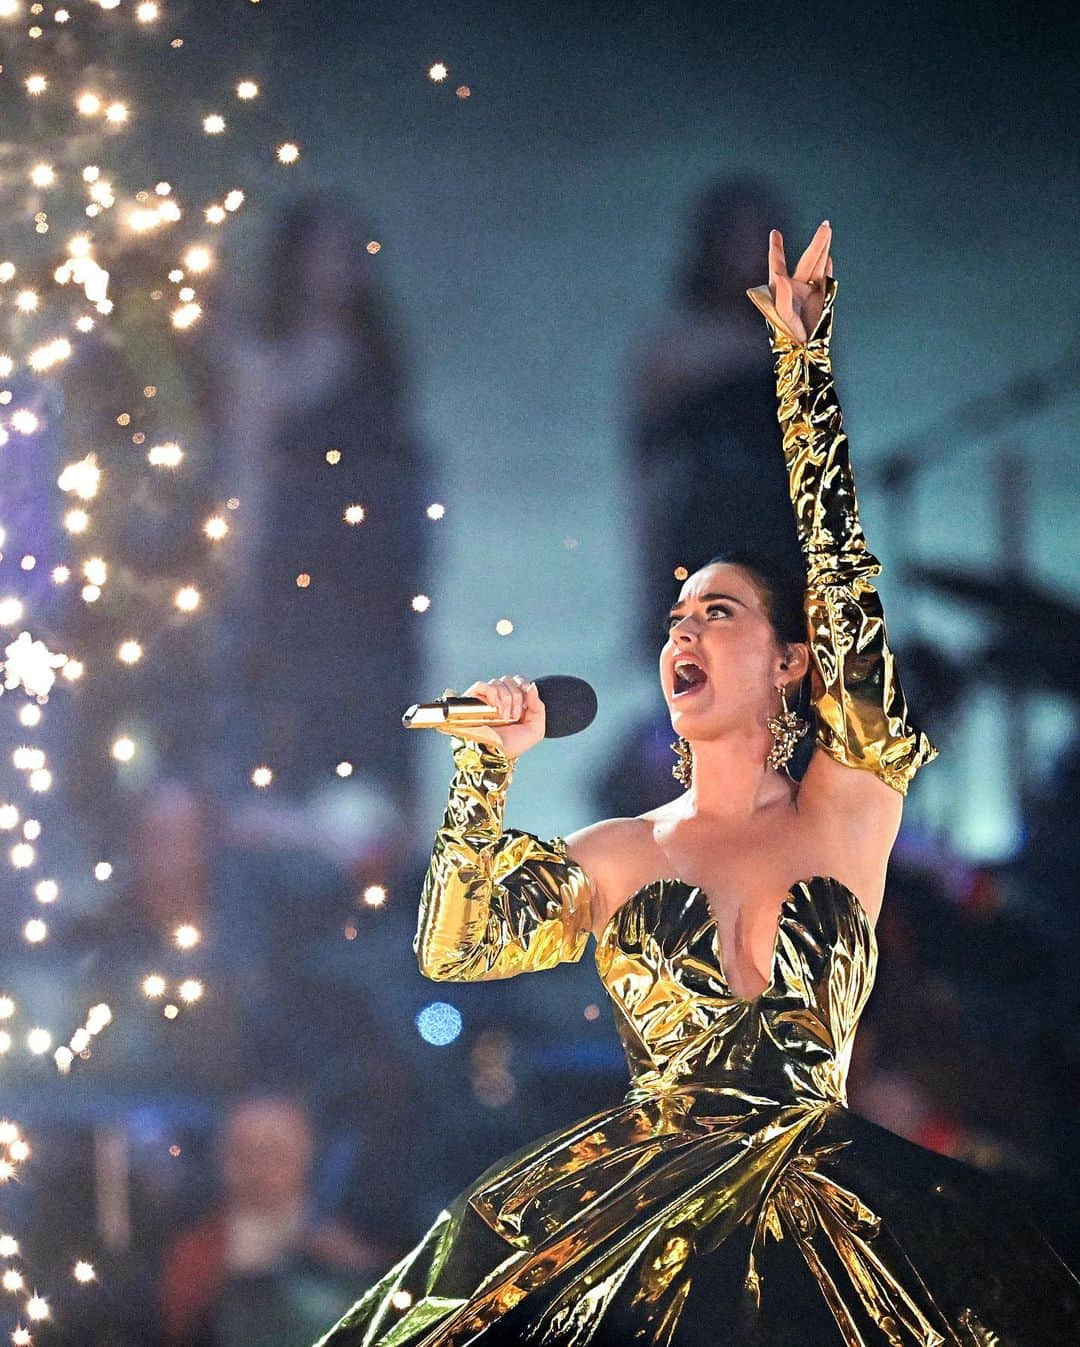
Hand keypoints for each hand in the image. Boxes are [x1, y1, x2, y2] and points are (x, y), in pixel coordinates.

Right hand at [433, 675, 546, 759]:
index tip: (526, 702)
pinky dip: (492, 694)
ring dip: (505, 699)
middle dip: (516, 697)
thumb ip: (538, 707)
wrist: (494, 756)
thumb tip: (532, 686)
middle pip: (509, 679)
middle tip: (514, 717)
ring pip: (497, 682)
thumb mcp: (535, 729)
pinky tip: (494, 708)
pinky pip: (481, 685)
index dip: (524, 685)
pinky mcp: (472, 701)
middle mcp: (499, 698)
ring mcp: (485, 699)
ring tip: (503, 717)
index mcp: (514, 702)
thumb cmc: (512, 746)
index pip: (518, 680)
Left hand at [749, 219, 833, 343]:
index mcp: (781, 290)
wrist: (806, 347)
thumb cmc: (790, 333)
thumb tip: (780, 277)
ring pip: (817, 266)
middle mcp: (795, 287)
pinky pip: (825, 278)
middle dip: (816, 243)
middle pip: (807, 260)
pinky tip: (829, 258)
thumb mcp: (783, 316)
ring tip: (828, 232)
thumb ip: (782, 297)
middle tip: (825, 225)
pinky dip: (827, 268)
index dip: (777, 249)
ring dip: (823, 249)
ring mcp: (809, 292)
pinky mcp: (821, 298)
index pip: (778, 265)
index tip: (776, 233)